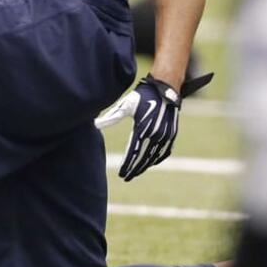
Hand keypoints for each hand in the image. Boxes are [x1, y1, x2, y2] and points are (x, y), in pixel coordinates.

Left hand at [95, 72, 212, 180]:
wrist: (166, 88)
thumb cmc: (143, 96)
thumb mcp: (126, 105)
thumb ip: (111, 117)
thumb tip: (95, 125)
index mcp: (143, 129)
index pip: (133, 153)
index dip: (127, 165)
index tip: (121, 174)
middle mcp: (155, 135)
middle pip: (143, 159)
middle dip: (134, 170)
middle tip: (126, 177)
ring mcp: (165, 136)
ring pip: (154, 157)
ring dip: (144, 166)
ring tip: (136, 172)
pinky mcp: (172, 135)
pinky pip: (163, 152)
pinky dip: (156, 159)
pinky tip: (150, 163)